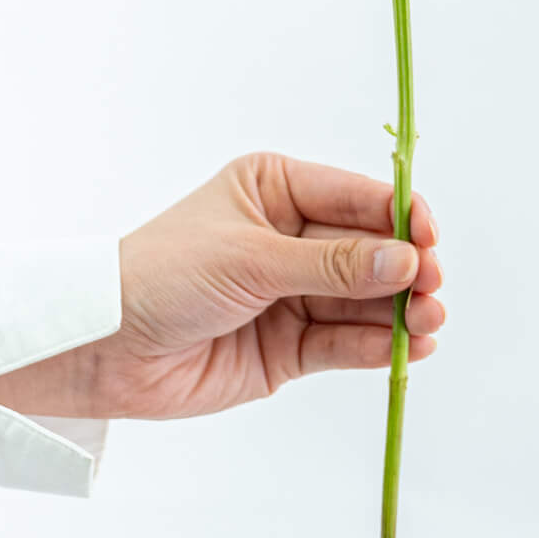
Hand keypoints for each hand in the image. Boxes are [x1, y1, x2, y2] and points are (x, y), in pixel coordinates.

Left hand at [0, 153, 444, 421]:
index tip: (431, 238)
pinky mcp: (289, 348)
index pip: (356, 197)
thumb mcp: (251, 258)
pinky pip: (346, 342)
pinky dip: (380, 345)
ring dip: (402, 310)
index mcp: (277, 189)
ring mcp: (292, 294)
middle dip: (407, 269)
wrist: (105, 348)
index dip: (400, 216)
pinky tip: (410, 347)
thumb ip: (333, 265)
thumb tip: (406, 260)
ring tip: (431, 322)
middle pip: (370, 250)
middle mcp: (291, 237)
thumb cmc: (164, 276)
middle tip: (434, 288)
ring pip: (364, 300)